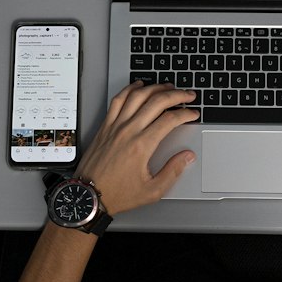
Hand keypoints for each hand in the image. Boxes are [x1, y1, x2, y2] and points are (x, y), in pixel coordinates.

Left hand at [74, 82, 198, 216]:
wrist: (89, 195)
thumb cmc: (117, 194)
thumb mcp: (152, 191)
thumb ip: (173, 171)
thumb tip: (187, 156)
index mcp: (142, 146)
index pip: (170, 119)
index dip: (186, 113)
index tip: (193, 114)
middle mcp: (129, 131)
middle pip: (157, 102)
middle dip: (177, 95)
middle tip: (188, 95)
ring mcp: (115, 126)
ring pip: (138, 96)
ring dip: (156, 88)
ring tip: (168, 87)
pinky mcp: (106, 126)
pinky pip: (118, 100)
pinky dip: (130, 89)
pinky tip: (138, 86)